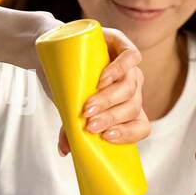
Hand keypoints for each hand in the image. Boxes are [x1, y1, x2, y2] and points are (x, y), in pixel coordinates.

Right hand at [57, 27, 149, 155]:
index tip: (105, 137)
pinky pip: (131, 56)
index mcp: (127, 108)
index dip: (128, 134)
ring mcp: (129, 67)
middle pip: (133, 107)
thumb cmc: (67, 85)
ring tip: (88, 106)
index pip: (141, 126)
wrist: (54, 51)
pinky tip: (104, 78)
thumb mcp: (68, 110)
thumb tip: (65, 151)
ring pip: (130, 86)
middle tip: (90, 123)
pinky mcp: (121, 43)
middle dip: (111, 118)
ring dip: (109, 99)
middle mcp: (132, 88)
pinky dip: (119, 68)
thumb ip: (69, 129)